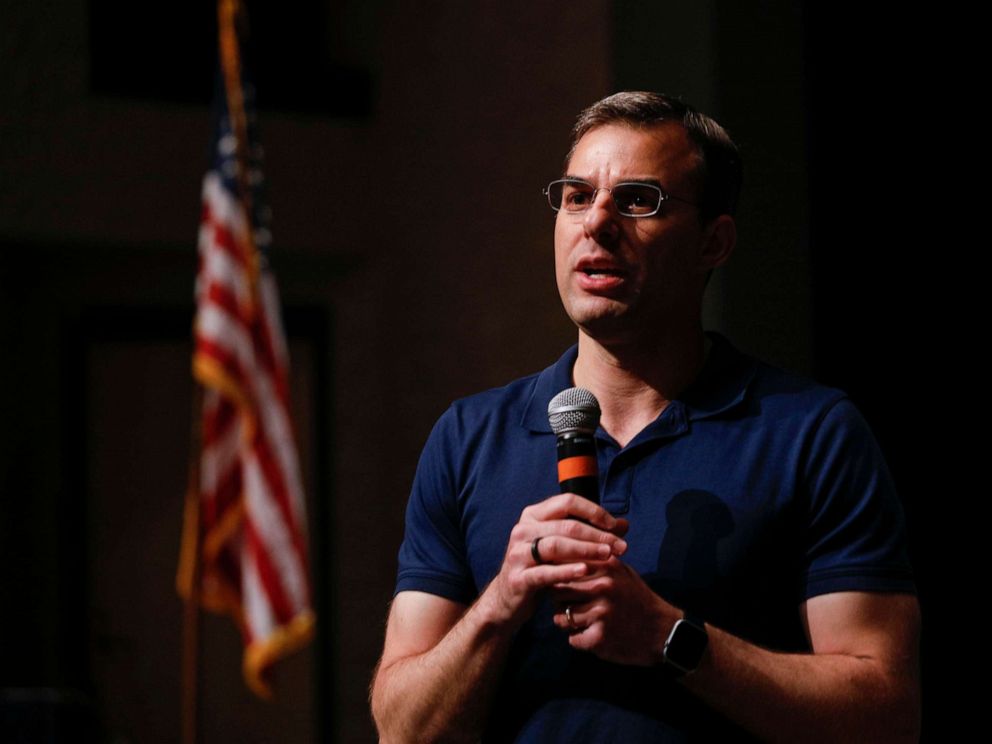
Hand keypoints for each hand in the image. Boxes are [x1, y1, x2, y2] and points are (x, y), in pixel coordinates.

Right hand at [480, 493, 628, 629]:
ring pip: (556, 545)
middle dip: (598, 534)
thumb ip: (589, 533)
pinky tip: (585, 571)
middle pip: (566, 525)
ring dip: (586, 550)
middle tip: (621, 546)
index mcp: (533, 515)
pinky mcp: (518, 578)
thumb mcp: (563, 547)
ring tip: (608, 556)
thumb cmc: (541, 567)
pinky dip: (566, 571)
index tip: (617, 525)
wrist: (510, 597)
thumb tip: (624, 524)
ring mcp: (517, 553)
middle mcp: (522, 529)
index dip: (594, 511)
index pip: (567, 502)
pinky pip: (545, 572)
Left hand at [551, 556, 678, 666]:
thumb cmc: (636, 599)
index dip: (557, 578)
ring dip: (567, 623)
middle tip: (569, 607)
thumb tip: (560, 557)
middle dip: (558, 602)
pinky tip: (593, 636)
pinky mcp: (600, 636)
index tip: (558, 585)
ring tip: (583, 622)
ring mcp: (601, 611)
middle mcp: (602, 586)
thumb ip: (594, 562)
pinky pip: (573, 639)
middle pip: (557, 592)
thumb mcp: (621, 572)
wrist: (663, 631)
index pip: (563, 567)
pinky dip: (580, 640)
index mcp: (605, 566)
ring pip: (561, 617)